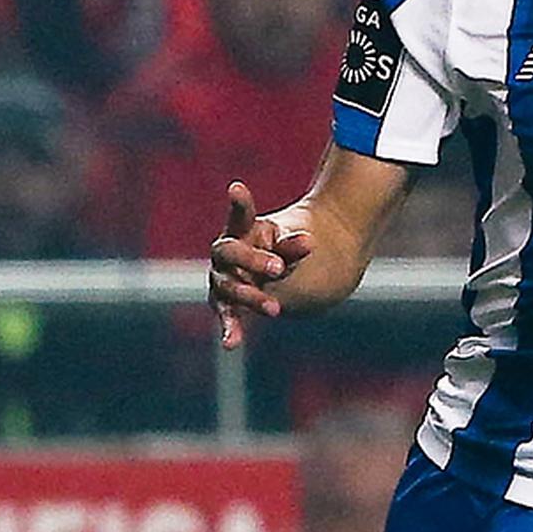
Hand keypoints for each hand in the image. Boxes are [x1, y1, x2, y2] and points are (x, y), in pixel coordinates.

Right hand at [209, 183, 315, 348]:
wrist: (286, 276)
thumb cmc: (288, 251)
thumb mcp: (296, 246)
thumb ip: (297, 246)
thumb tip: (308, 242)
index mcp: (244, 229)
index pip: (239, 214)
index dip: (239, 203)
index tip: (236, 188)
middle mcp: (227, 252)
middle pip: (229, 253)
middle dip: (252, 260)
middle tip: (279, 267)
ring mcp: (224, 278)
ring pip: (228, 287)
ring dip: (251, 297)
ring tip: (276, 308)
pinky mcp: (228, 302)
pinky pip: (227, 315)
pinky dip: (230, 327)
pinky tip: (231, 343)